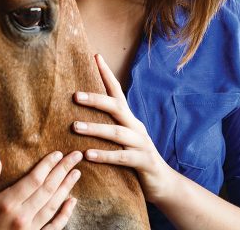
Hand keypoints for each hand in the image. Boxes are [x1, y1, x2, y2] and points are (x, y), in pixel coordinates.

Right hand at [0, 151, 81, 229]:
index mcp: (6, 204)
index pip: (34, 180)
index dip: (48, 165)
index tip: (58, 153)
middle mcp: (22, 217)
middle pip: (48, 189)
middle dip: (63, 170)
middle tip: (76, 156)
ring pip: (53, 205)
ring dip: (66, 187)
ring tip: (76, 173)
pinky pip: (54, 227)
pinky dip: (65, 214)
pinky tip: (73, 202)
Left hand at [72, 54, 170, 203]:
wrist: (163, 183)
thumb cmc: (136, 158)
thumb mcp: (122, 138)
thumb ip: (108, 125)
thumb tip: (79, 113)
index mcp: (129, 119)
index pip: (117, 92)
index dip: (107, 74)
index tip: (95, 56)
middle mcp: (136, 127)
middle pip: (116, 107)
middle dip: (96, 100)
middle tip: (75, 95)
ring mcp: (141, 144)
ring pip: (117, 132)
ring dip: (95, 128)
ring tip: (75, 126)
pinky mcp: (144, 162)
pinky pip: (123, 157)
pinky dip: (105, 155)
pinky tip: (88, 154)